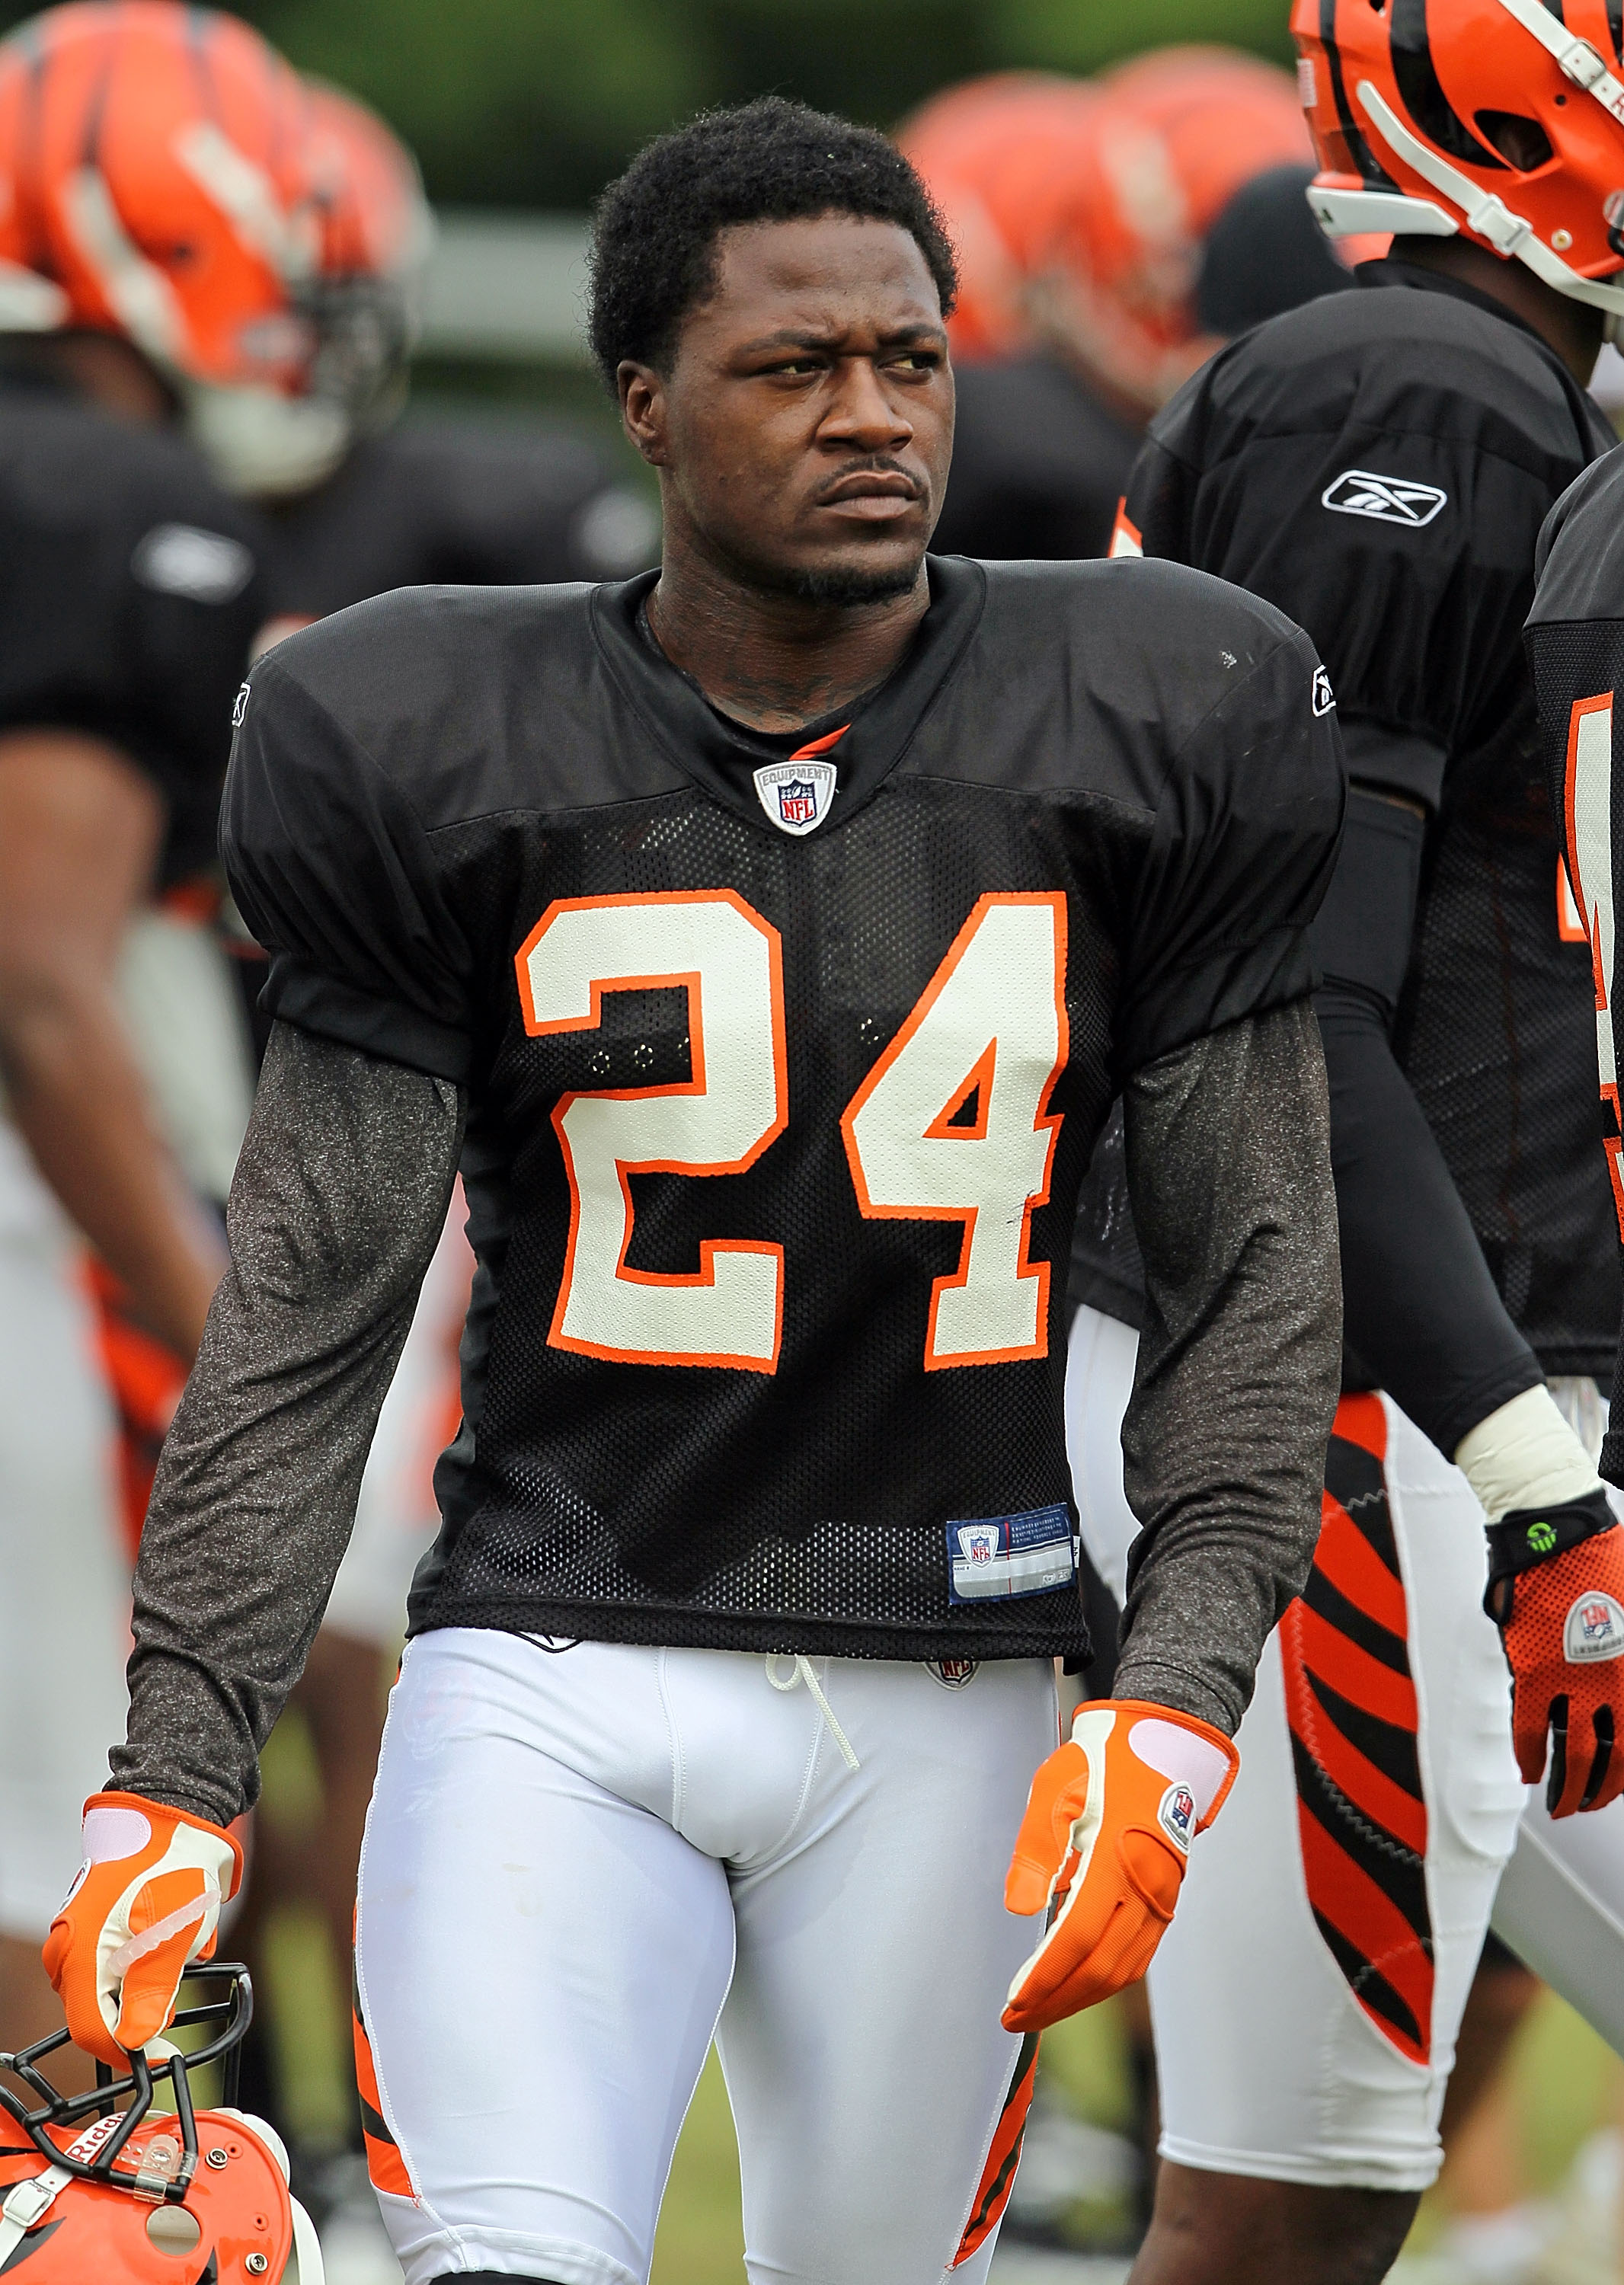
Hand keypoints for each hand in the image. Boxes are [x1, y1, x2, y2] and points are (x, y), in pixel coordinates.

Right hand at [43, 1793, 240, 2065]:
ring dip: (149, 1979)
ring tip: (181, 1942)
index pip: (93, 2030)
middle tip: (177, 1982)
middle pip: (101, 2010)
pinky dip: (147, 1958)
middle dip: (141, 2008)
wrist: (174, 1818)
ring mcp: (78, 1935)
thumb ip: (150, 1996)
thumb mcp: (171, 1940)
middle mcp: (69, 1949)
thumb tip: (137, 2041)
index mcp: (81, 1956)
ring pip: (113, 1985)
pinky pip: (119, 1960)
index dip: (127, 2051)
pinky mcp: (94, 1925)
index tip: (160, 2056)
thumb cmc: (173, 1870)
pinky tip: (173, 1931)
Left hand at [1002, 1697, 1237, 2032]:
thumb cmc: (1104, 1762)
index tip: (1014, 2002)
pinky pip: (1137, 1956)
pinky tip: (1077, 1985)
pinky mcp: (1166, 1902)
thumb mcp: (1055, 1788)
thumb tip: (1021, 1911)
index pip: (1076, 1938)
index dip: (1045, 1978)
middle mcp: (1145, 1888)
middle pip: (1100, 1968)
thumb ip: (1036, 1850)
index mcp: (1114, 1858)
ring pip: (1122, 1970)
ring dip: (1080, 1998)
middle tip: (1017, 2020)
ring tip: (1041, 2011)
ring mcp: (1161, 1898)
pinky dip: (1105, 1979)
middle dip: (1057, 2002)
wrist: (1164, 1747)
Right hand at [1485, 1492, 1623, 1815]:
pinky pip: (1528, 1728)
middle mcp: (1610, 1686)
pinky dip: (1527, 1755)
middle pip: (1608, 1759)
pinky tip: (1527, 1770)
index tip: (1618, 1787)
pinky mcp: (1534, 1672)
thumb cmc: (1607, 1562)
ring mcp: (1571, 1682)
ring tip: (1560, 1804)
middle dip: (1598, 1792)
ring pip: (1570, 1754)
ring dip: (1565, 1787)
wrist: (1560, 1534)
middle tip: (1587, 1807)